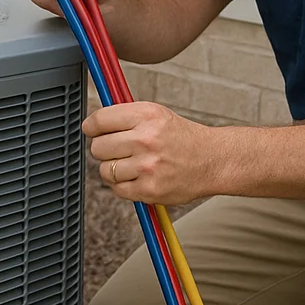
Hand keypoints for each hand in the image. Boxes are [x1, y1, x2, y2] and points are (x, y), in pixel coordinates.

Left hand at [85, 101, 219, 205]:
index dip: (92, 126)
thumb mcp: (156, 114)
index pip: (100, 120)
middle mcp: (146, 139)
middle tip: (117, 149)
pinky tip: (137, 177)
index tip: (92, 130)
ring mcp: (147, 166)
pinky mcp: (149, 189)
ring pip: (105, 170)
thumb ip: (125, 115)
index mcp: (146, 115)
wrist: (212, 160)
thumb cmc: (181, 137)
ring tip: (131, 164)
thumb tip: (93, 121)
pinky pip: (117, 189)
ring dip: (113, 169)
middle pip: (98, 147)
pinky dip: (122, 185)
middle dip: (103, 149)